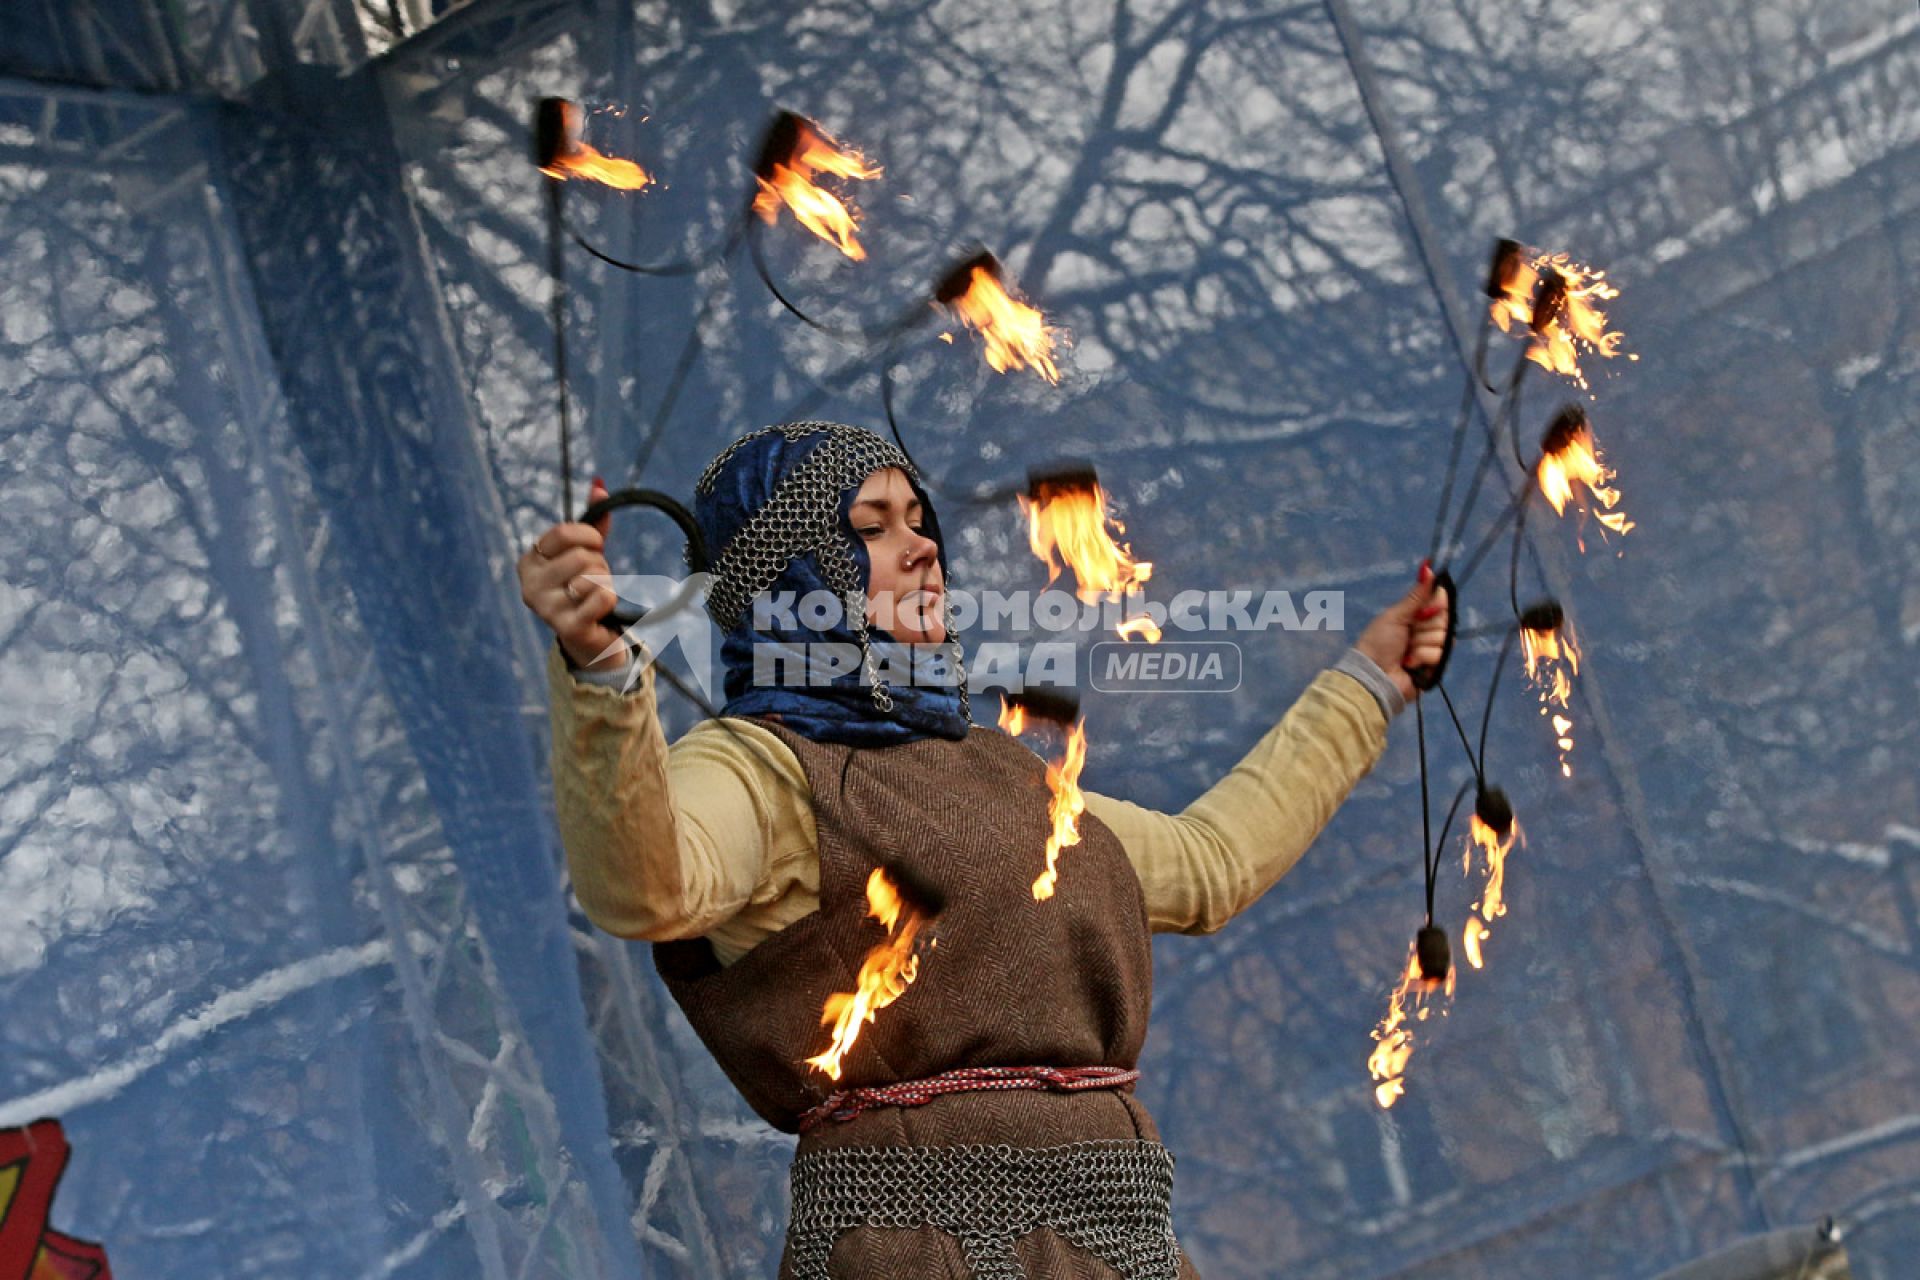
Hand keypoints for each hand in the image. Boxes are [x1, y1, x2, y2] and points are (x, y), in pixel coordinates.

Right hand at [517, 477, 629, 671]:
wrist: (592, 637)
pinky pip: (602, 597)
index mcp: (529, 561)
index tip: (595, 547)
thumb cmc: (586, 588)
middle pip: (581, 555)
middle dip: (598, 564)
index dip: (589, 536)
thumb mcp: (586, 552)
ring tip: (596, 595)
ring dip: (605, 583)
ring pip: (592, 576)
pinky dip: (610, 599)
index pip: (564, 532)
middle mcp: (529, 585)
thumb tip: (599, 484)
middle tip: (595, 579)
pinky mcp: (567, 628)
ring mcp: (546, 609)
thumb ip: (593, 521)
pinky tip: (601, 611)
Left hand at [1354, 559, 1450, 703]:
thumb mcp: (1396, 615)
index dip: (1436, 604)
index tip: (1423, 610)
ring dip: (1421, 644)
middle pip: (1444, 619)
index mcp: (1416, 615)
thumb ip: (1416, 595)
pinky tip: (1409, 664)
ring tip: (1405, 652)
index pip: (1440, 602)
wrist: (1373, 673)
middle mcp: (1426, 631)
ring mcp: (1431, 649)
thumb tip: (1427, 565)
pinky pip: (1441, 655)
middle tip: (1408, 633)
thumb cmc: (1378, 642)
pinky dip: (1422, 658)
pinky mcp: (1434, 667)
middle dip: (1425, 626)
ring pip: (1443, 637)